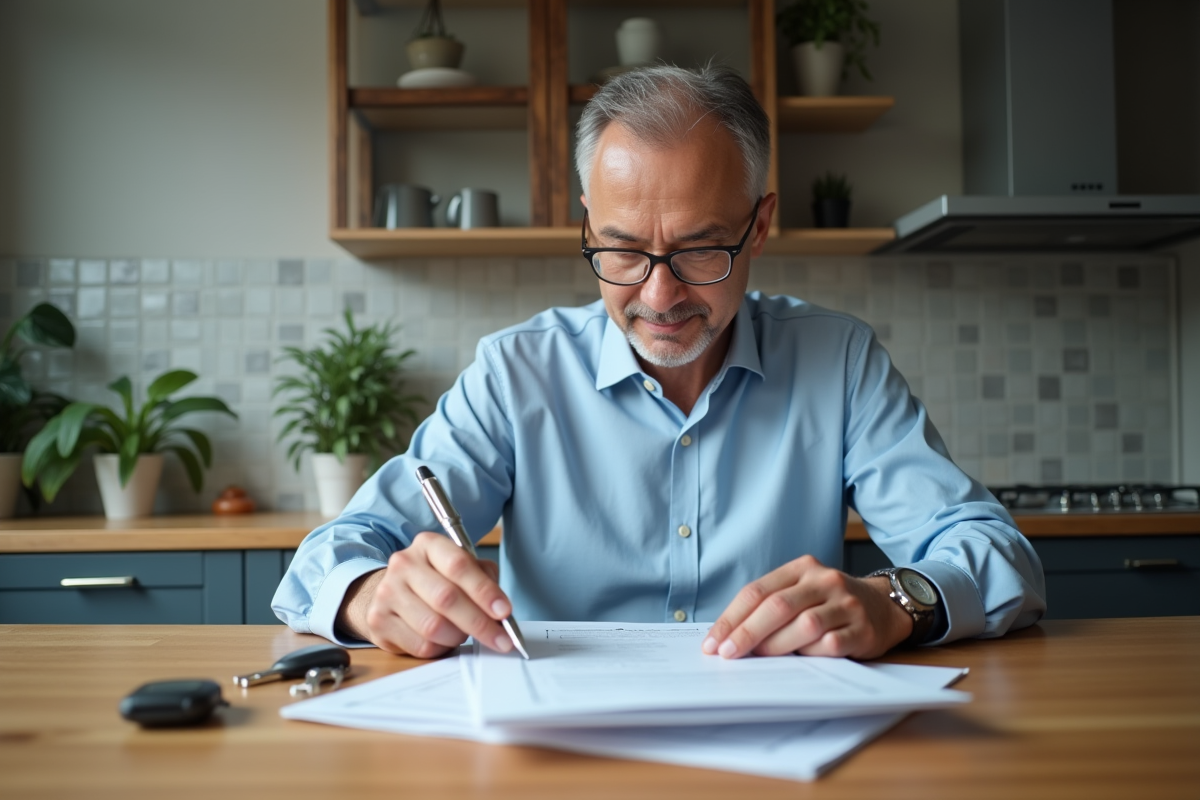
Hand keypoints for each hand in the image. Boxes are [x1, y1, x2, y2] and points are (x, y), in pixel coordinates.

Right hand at [336, 532, 515, 658]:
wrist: (390, 592)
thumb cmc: (435, 580)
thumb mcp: (460, 567)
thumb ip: (483, 578)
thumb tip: (501, 609)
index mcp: (428, 545)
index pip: (458, 565)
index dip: (484, 591)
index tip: (504, 612)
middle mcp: (404, 564)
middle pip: (446, 598)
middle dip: (480, 623)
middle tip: (501, 639)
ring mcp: (387, 592)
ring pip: (434, 627)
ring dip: (459, 636)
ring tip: (464, 634)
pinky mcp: (378, 622)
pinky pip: (420, 645)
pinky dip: (441, 648)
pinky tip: (444, 641)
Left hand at [701, 555, 912, 659]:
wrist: (885, 607)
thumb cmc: (831, 603)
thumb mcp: (802, 592)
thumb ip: (771, 607)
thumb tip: (729, 637)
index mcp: (802, 568)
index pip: (757, 591)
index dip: (732, 617)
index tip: (713, 641)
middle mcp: (824, 581)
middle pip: (777, 606)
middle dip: (747, 632)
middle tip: (727, 654)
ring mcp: (846, 603)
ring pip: (804, 625)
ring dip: (776, 645)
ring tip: (759, 659)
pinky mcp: (862, 629)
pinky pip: (830, 644)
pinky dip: (810, 654)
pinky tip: (799, 661)